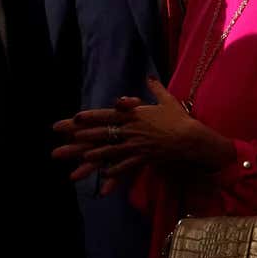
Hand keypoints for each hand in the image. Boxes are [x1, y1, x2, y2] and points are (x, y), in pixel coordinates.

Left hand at [52, 77, 233, 194]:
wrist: (192, 138)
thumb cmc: (179, 118)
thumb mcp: (167, 100)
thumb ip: (155, 89)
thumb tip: (150, 78)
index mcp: (134, 115)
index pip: (107, 115)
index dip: (90, 117)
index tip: (75, 118)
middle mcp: (131, 130)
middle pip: (103, 134)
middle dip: (82, 139)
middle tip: (64, 144)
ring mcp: (136, 145)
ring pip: (111, 151)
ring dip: (94, 157)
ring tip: (78, 163)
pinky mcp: (143, 158)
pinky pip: (126, 166)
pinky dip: (116, 173)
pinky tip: (104, 180)